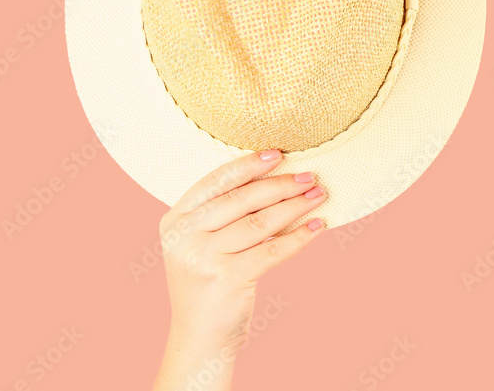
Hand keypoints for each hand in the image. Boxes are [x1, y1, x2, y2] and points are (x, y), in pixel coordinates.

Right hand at [158, 149, 324, 359]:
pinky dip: (298, 238)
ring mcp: (204, 258)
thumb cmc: (207, 284)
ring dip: (294, 207)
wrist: (198, 340)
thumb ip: (219, 214)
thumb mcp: (199, 244)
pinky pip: (272, 251)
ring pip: (260, 223)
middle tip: (310, 177)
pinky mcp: (227, 279)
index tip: (278, 154)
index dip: (248, 166)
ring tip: (319, 196)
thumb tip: (272, 177)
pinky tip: (317, 227)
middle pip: (241, 200)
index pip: (215, 182)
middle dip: (280, 185)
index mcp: (175, 220)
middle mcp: (184, 236)